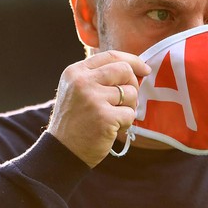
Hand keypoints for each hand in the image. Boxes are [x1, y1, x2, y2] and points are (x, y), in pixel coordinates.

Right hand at [48, 50, 150, 166]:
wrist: (62, 151)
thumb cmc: (75, 121)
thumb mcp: (77, 90)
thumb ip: (98, 76)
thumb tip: (133, 68)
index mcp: (75, 72)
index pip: (111, 56)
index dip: (132, 61)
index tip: (145, 69)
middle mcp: (82, 82)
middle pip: (124, 71)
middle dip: (133, 85)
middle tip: (127, 101)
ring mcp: (93, 99)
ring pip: (131, 93)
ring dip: (129, 107)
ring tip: (114, 117)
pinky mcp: (104, 117)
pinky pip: (130, 114)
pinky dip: (126, 123)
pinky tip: (112, 129)